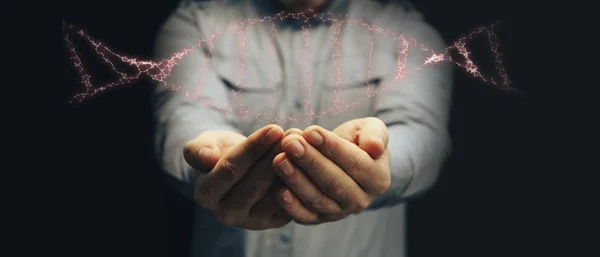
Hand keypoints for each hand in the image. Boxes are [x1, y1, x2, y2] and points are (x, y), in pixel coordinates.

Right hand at [183, 125, 293, 229]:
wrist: (236, 169)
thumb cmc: (218, 152)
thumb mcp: (204, 144)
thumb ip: (198, 150)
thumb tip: (207, 156)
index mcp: (205, 194)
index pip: (232, 168)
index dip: (254, 148)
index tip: (275, 128)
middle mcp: (225, 213)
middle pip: (255, 183)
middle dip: (276, 157)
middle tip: (294, 137)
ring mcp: (250, 221)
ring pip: (274, 194)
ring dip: (291, 169)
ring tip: (303, 146)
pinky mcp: (272, 222)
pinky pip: (289, 203)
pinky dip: (299, 182)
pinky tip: (307, 161)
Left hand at [272, 117, 391, 223]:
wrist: (346, 158)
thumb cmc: (358, 140)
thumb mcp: (372, 129)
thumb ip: (376, 135)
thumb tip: (375, 148)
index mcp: (378, 178)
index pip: (355, 163)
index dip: (332, 148)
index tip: (311, 131)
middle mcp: (361, 200)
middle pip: (334, 182)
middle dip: (310, 161)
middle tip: (290, 143)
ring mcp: (339, 212)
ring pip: (317, 199)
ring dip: (296, 180)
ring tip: (279, 159)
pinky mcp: (319, 219)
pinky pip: (305, 216)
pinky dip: (291, 206)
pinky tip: (278, 190)